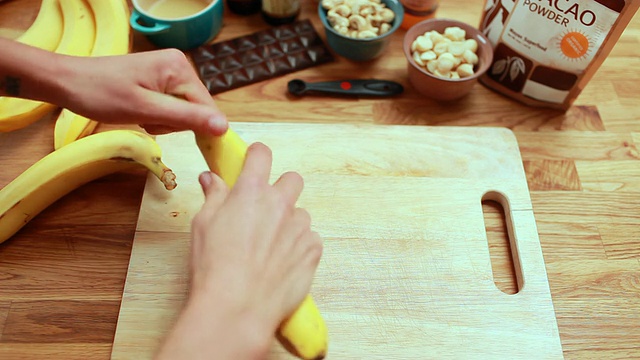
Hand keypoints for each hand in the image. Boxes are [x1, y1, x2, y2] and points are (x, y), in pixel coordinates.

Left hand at [54, 49, 226, 134]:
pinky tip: (140, 112)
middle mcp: (179, 65)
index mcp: (179, 67)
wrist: (68, 82)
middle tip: (147, 120)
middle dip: (174, 123)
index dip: (201, 128)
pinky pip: (171, 107)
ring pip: (183, 111)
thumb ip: (187, 118)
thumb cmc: (101, 94)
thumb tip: (223, 127)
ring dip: (164, 121)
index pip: (207, 107)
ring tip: (140, 115)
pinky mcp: (158, 80)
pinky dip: (157, 116)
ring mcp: (168, 72)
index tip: (189, 144)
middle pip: (196, 109)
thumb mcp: (146, 110)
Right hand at [155, 142, 322, 359]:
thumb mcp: (203, 225)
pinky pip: (310, 239)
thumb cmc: (215, 267)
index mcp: (251, 191)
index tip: (253, 163)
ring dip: (289, 223)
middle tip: (265, 209)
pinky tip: (282, 263)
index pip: (262, 154)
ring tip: (270, 247)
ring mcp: (300, 226)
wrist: (238, 307)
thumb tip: (212, 178)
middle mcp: (280, 203)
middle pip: (292, 179)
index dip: (257, 156)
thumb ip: (214, 196)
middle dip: (281, 189)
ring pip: (301, 214)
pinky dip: (299, 247)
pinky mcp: (313, 249)